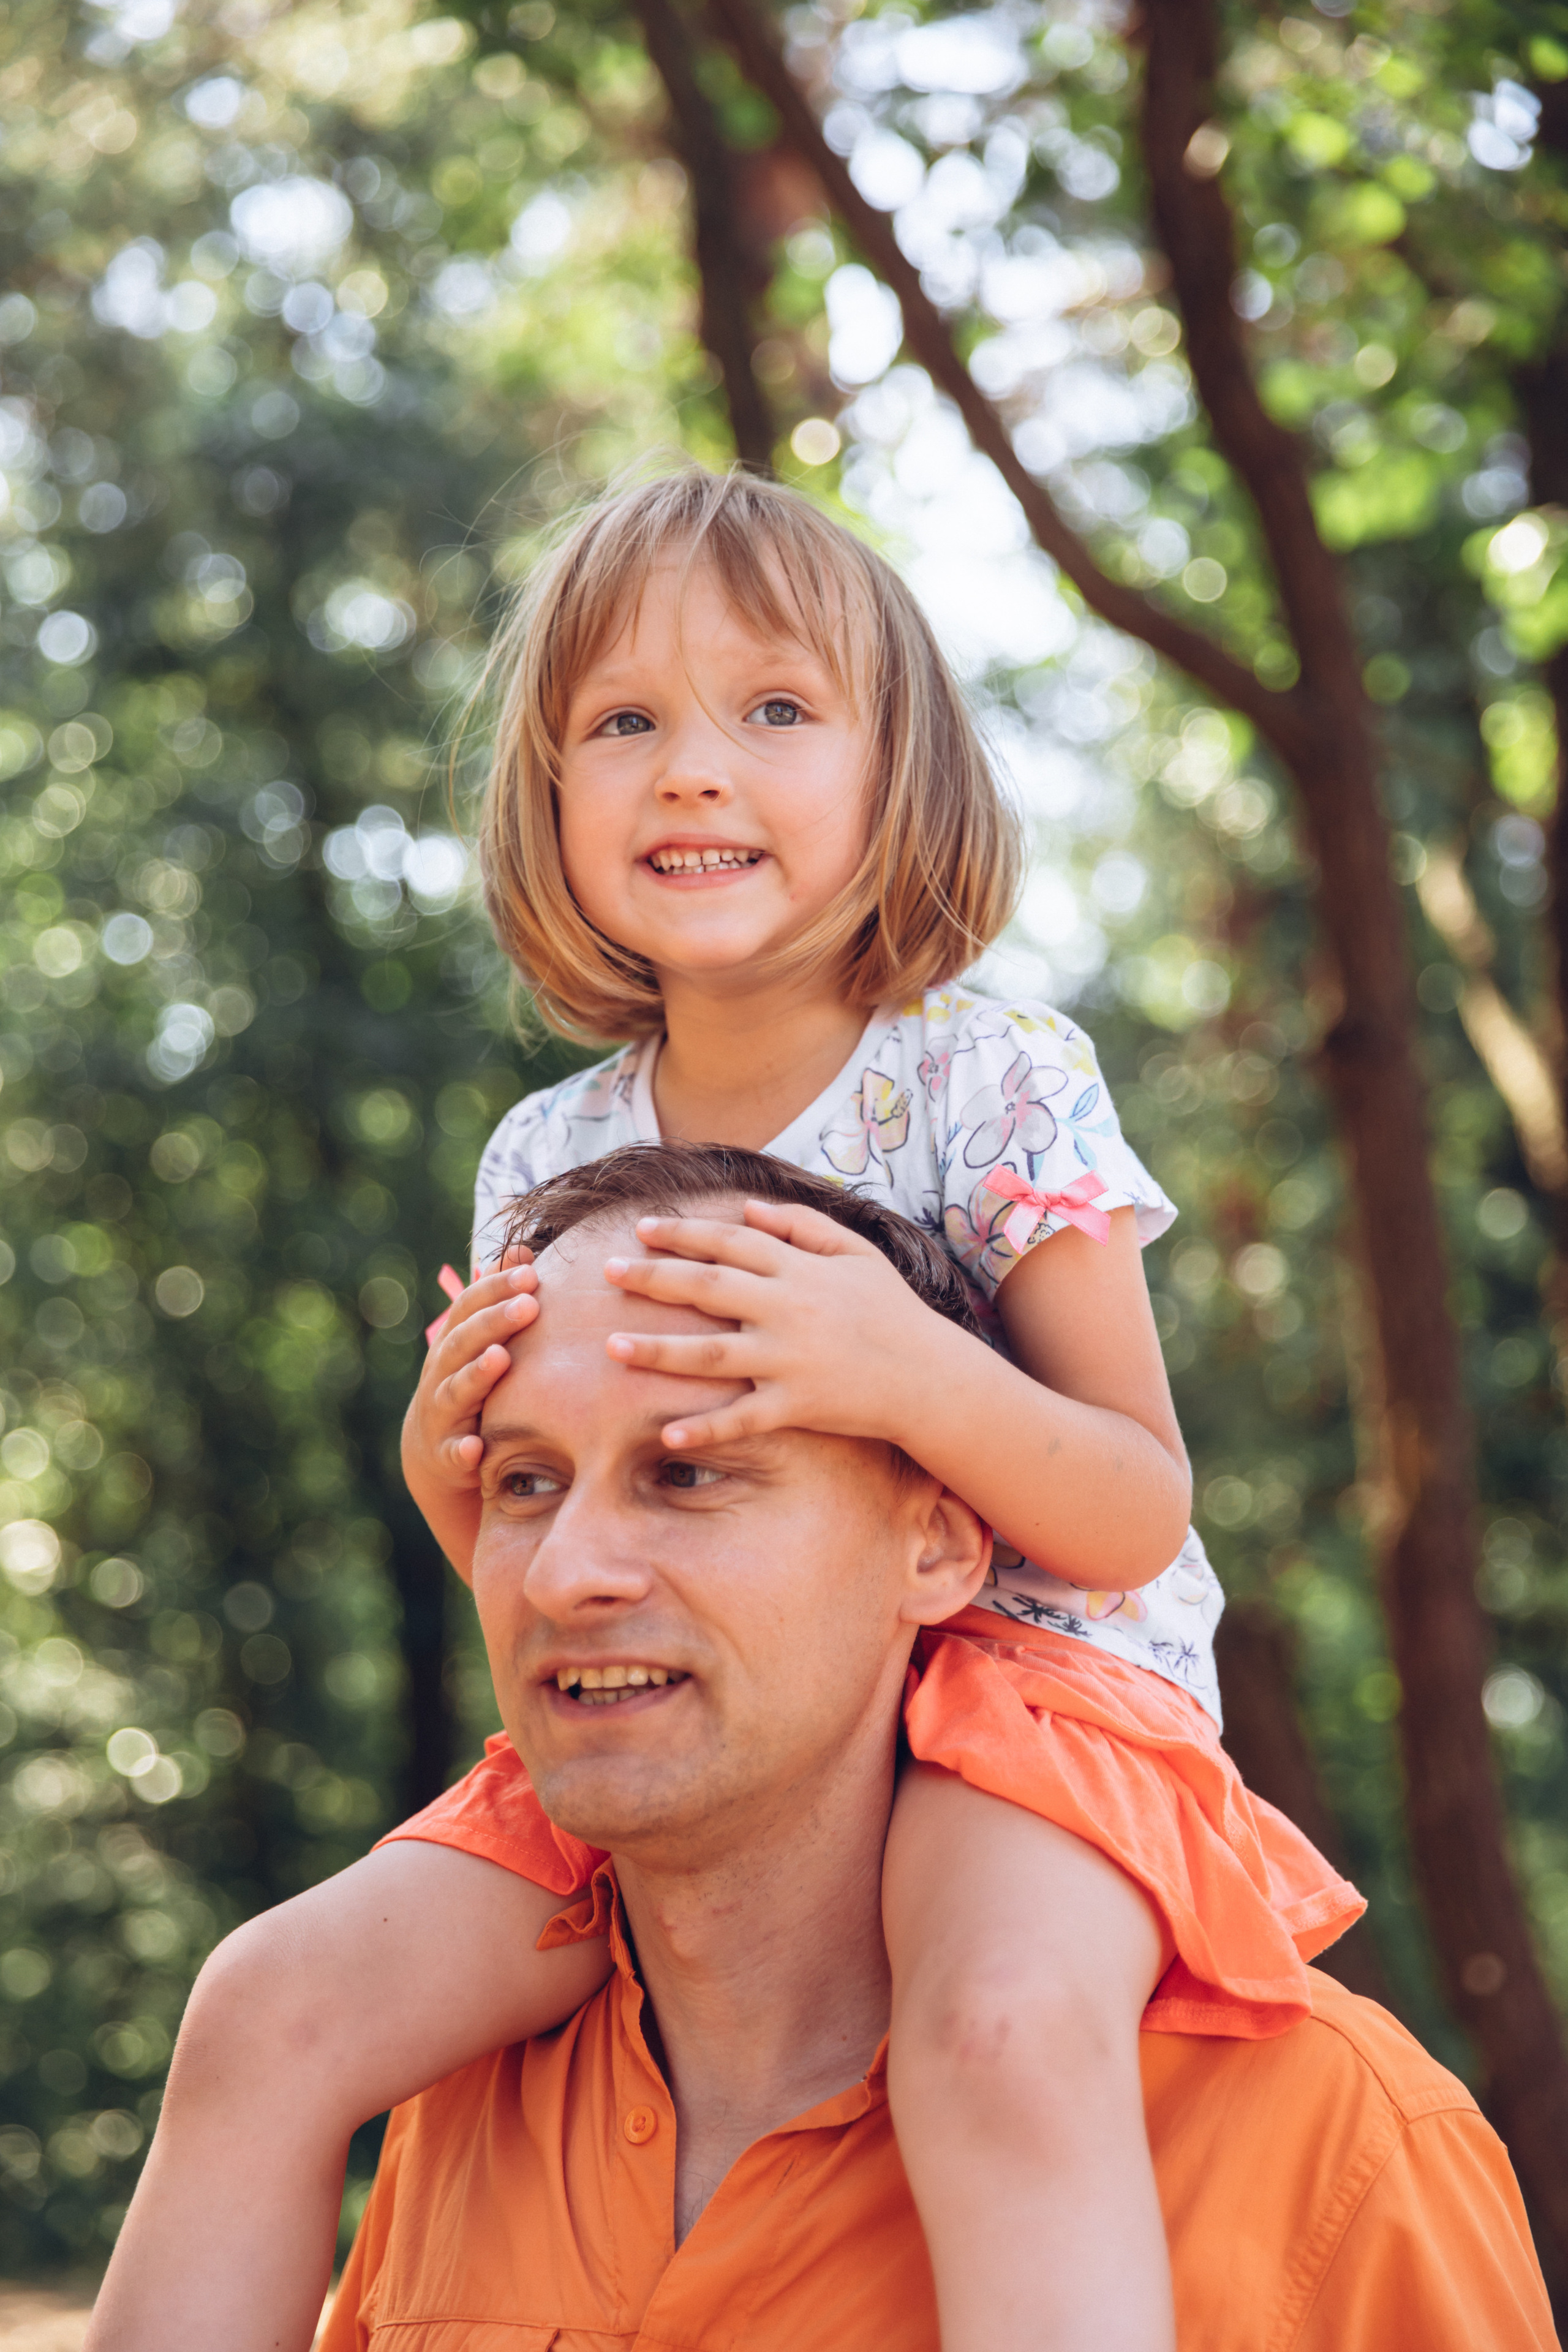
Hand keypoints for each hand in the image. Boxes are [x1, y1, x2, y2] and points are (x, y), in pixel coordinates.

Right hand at [402, 1251, 538, 1490]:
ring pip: (456, 1390)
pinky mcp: (445, 1453)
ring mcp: (441, 1412)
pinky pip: (452, 1453)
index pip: (468, 1306)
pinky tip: (474, 1448)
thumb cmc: (469, 1381)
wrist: (432, 1448)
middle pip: (464, 1341)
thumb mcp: (479, 1339)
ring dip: (477, 1374)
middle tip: (528, 1305)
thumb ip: (498, 1298)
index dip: (495, 1287)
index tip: (531, 1271)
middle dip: (495, 1322)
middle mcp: (442, 1371)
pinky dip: (462, 1450)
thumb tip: (522, 1250)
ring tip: (500, 1359)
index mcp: (453, 1341)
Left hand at [601, 1200, 954, 1448]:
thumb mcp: (856, 1255)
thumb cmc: (892, 1311)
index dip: (683, 1233)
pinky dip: (706, 1428)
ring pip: (713, 1353)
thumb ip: (802, 1226)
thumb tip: (747, 1209)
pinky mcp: (799, 1406)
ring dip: (659, 1350)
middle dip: (654, 1278)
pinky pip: (744, 1419)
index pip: (729, 1242)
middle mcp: (788, 1310)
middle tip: (607, 1271)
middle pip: (709, 1288)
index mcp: (800, 1271)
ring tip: (612, 1346)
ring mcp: (791, 1360)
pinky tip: (665, 1434)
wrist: (931, 1376)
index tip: (641, 1228)